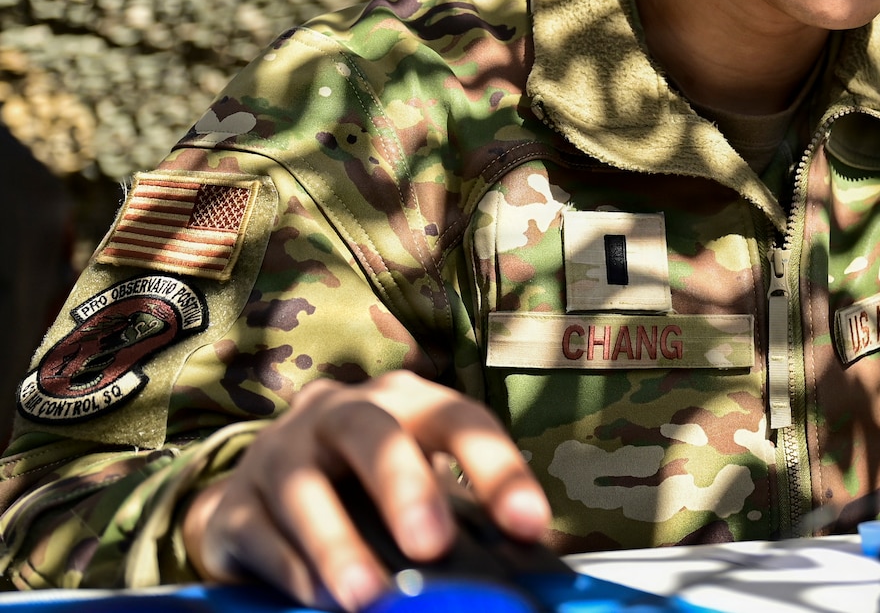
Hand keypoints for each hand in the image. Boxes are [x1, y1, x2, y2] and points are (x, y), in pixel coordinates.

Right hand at [181, 371, 550, 610]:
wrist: (259, 496)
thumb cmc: (360, 488)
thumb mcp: (412, 486)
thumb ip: (457, 516)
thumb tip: (527, 568)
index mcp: (403, 403)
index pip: (458, 421)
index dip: (497, 469)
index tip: (529, 526)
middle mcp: (339, 414)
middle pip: (372, 432)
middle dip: (405, 486)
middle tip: (433, 546)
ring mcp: (279, 454)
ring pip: (305, 488)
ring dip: (337, 544)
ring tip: (366, 595)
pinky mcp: (231, 504)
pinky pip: (257, 532)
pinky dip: (289, 568)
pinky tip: (316, 598)